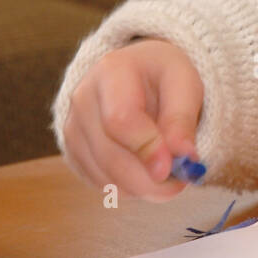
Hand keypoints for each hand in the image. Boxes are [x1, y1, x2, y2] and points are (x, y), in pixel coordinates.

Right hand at [62, 38, 204, 201]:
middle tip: (179, 182)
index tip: (172, 168)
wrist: (139, 73)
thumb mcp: (185, 84)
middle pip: (110, 155)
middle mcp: (83, 98)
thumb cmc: (163, 77)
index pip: (120, 120)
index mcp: (112, 71)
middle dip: (148, 179)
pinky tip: (145, 170)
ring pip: (104, 175)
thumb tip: (183, 155)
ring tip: (167, 172)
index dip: (147, 149)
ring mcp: (72, 126)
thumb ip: (182, 119)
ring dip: (141, 186)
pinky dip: (127, 187)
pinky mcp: (72, 150)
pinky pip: (99, 183)